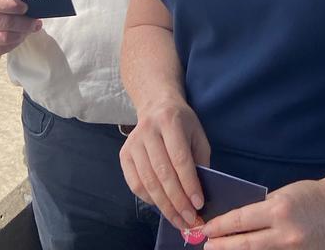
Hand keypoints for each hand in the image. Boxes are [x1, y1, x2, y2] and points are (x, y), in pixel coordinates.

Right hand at [0, 0, 41, 59]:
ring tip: (29, 30)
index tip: (25, 8)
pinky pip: (2, 49)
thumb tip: (32, 1)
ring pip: (4, 38)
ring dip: (21, 35)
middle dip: (24, 24)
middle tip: (35, 23)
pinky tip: (19, 37)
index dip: (13, 6)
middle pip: (4, 23)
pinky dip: (15, 44)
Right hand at [119, 95, 210, 231]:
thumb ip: (200, 161)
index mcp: (170, 121)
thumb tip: (198, 196)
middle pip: (162, 172)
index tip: (198, 204)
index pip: (179, 158)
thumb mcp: (197, 134)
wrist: (156, 104)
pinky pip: (135, 184)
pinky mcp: (124, 154)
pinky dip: (149, 199)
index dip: (189, 183)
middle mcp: (149, 131)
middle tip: (189, 220)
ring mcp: (133, 142)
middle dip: (177, 201)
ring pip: (148, 181)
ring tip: (178, 219)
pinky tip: (162, 205)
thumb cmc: (182, 123)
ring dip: (165, 205)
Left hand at [202, 174, 324, 249]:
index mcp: (279, 210)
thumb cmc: (311, 195)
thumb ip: (263, 209)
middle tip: (205, 245)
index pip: (241, 220)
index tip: (205, 229)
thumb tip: (239, 221)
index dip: (220, 226)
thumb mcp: (284, 194)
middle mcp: (285, 234)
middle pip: (245, 245)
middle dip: (222, 246)